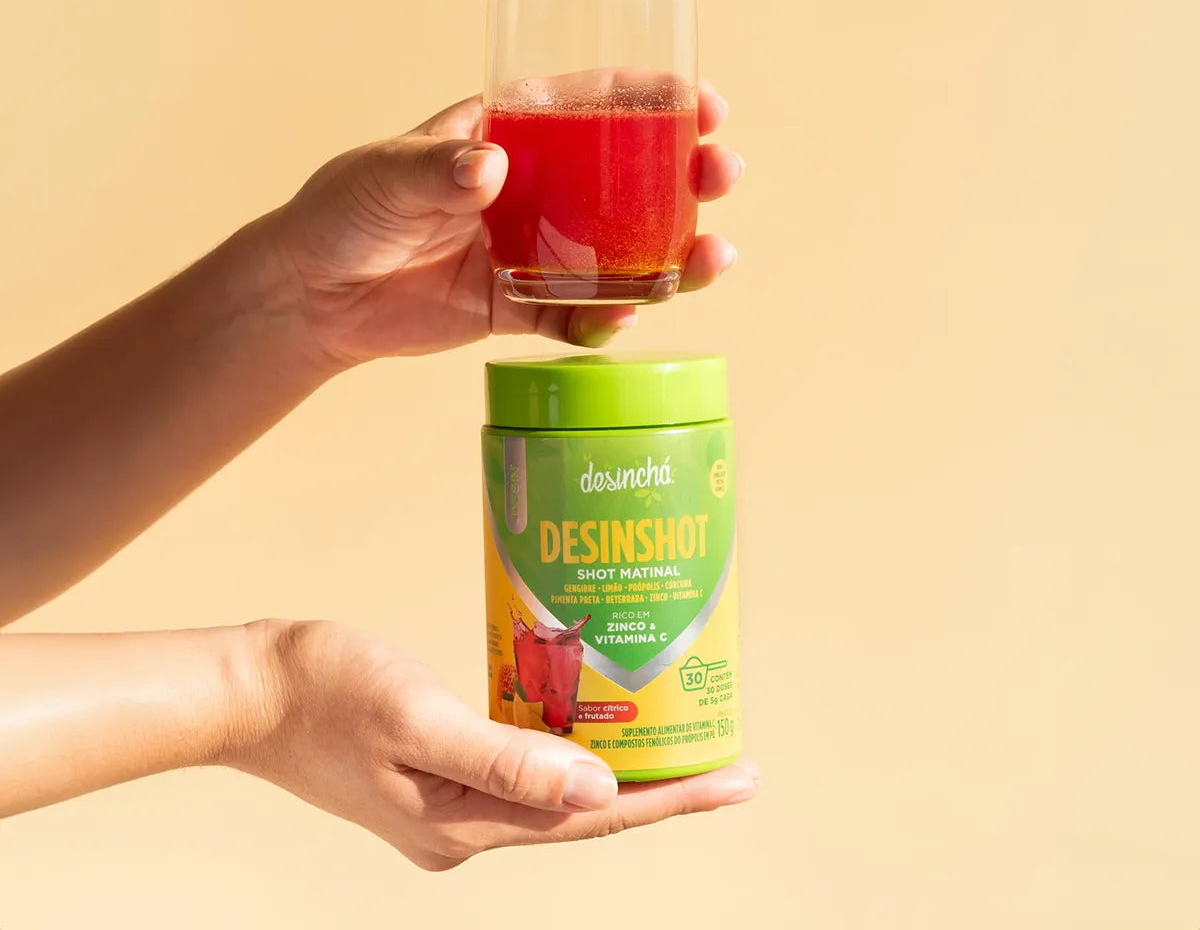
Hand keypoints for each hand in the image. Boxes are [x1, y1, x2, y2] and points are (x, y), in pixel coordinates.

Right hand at [230, 620, 758, 870]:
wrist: (251, 691)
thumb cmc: (327, 692)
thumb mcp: (417, 716)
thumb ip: (505, 758)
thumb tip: (598, 790)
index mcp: (462, 823)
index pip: (592, 819)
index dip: (672, 800)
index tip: (737, 780)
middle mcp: (464, 827)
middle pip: (583, 812)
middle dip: (660, 787)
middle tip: (729, 761)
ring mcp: (449, 806)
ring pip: (554, 792)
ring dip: (616, 769)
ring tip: (675, 739)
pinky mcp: (437, 776)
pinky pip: (520, 768)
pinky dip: (564, 750)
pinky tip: (588, 723)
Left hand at [265, 80, 742, 365]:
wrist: (312, 295)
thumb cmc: (344, 211)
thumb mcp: (385, 175)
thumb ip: (436, 169)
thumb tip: (489, 169)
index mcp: (509, 136)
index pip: (591, 107)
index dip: (653, 101)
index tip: (703, 102)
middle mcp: (533, 192)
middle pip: (627, 180)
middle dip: (686, 174)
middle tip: (721, 171)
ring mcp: (531, 251)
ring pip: (619, 252)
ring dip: (672, 253)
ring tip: (711, 258)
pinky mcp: (517, 306)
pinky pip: (574, 316)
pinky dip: (605, 320)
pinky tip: (629, 315)